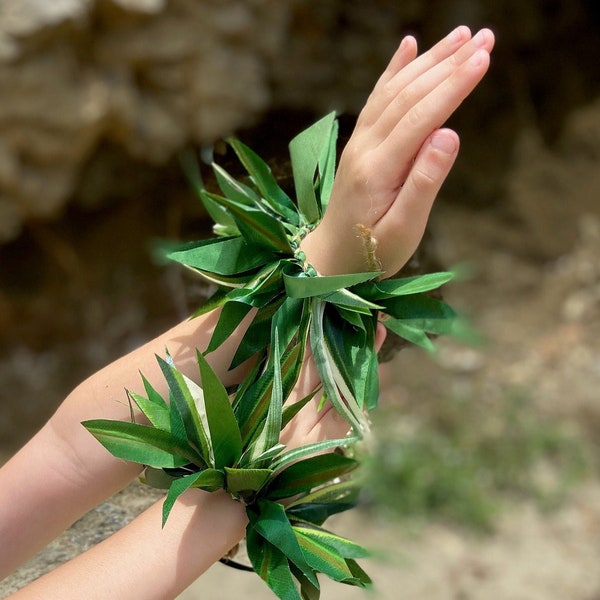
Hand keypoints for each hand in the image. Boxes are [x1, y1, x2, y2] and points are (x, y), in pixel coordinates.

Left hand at [302, 26, 494, 277]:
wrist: (330, 258)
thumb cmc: (371, 252)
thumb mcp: (402, 229)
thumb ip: (424, 183)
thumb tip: (449, 134)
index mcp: (378, 170)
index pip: (420, 117)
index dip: (453, 86)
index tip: (484, 58)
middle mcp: (364, 148)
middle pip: (408, 95)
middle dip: (448, 64)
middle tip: (486, 37)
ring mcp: (358, 143)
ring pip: (394, 91)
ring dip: (428, 61)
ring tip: (461, 35)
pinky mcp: (359, 145)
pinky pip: (377, 99)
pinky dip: (393, 70)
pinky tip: (408, 47)